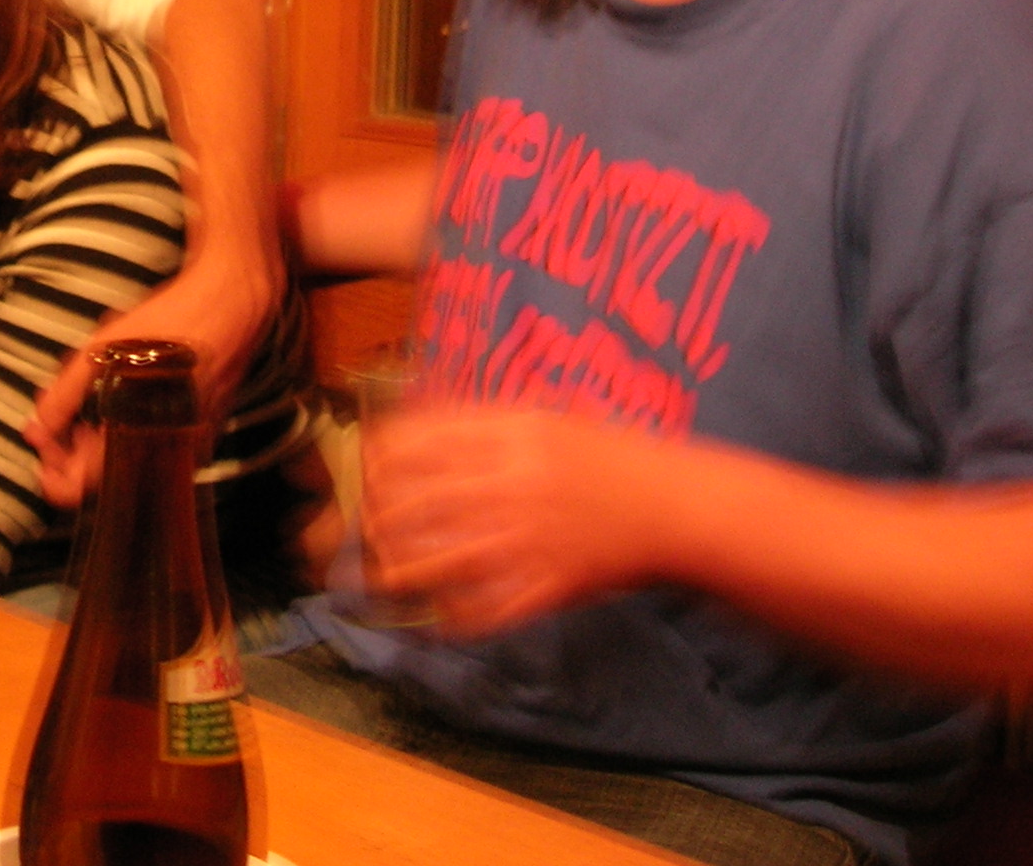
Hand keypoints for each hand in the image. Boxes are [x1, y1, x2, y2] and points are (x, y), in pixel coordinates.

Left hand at [28, 245, 279, 505]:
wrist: (231, 306)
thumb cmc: (169, 326)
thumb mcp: (102, 354)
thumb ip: (63, 397)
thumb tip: (35, 429)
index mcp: (136, 445)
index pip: (73, 491)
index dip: (47, 466)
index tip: (38, 432)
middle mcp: (161, 458)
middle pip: (96, 472)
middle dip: (66, 438)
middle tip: (52, 400)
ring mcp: (180, 446)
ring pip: (119, 452)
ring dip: (92, 424)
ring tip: (85, 379)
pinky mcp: (191, 430)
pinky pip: (145, 438)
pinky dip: (121, 418)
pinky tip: (115, 380)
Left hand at [362, 405, 677, 637]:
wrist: (670, 507)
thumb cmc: (605, 456)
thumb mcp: (543, 415)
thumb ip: (480, 417)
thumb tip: (410, 420)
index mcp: (510, 434)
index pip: (414, 443)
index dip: (375, 461)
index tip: (363, 472)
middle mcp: (512, 483)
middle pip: (414, 503)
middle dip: (375, 518)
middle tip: (362, 528)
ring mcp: (528, 539)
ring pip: (437, 560)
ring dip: (398, 571)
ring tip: (380, 575)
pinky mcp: (545, 586)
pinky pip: (483, 610)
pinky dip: (451, 617)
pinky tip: (433, 617)